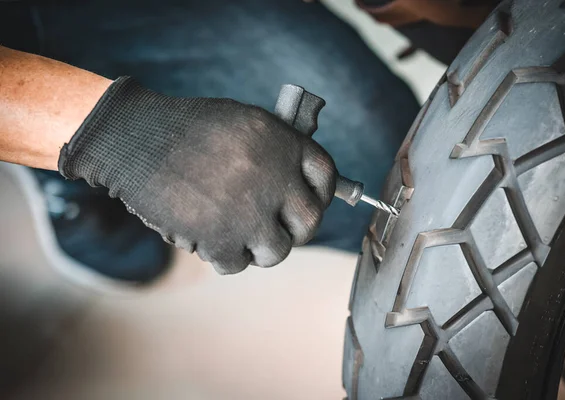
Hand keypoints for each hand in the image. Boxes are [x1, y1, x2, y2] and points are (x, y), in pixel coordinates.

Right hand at [59, 77, 336, 273]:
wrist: (135, 139)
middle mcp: (275, 178)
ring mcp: (249, 211)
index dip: (320, 194)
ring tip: (240, 236)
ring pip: (278, 251)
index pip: (325, 177)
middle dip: (295, 230)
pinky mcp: (220, 238)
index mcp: (284, 144)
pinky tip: (210, 239)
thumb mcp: (244, 122)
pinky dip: (225, 256)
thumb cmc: (188, 129)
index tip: (308, 203)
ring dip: (260, 248)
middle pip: (310, 221)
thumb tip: (300, 184)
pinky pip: (238, 264)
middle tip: (276, 230)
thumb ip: (277, 151)